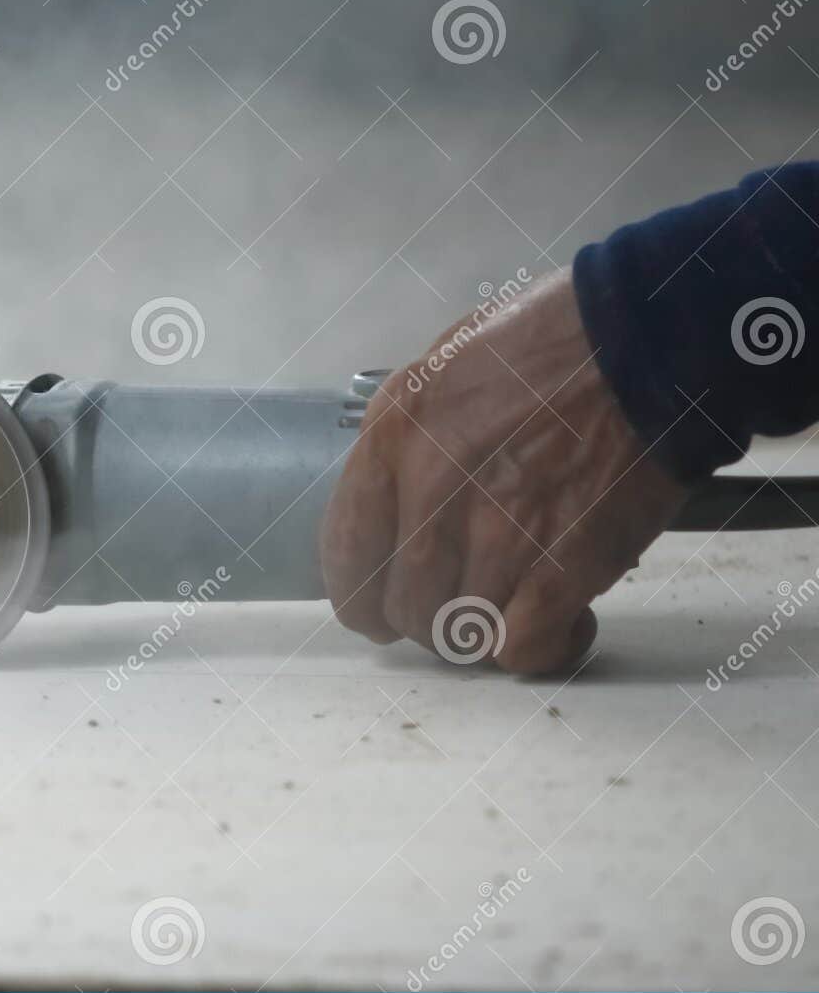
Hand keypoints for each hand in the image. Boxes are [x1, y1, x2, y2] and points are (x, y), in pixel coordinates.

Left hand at [319, 267, 688, 673]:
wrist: (645, 343)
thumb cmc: (545, 344)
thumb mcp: (438, 370)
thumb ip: (405, 443)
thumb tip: (393, 505)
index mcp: (393, 440)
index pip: (345, 558)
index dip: (362, 596)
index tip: (382, 605)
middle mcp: (431, 493)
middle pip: (402, 608)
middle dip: (428, 617)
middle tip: (464, 600)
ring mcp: (496, 535)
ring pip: (457, 634)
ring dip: (483, 631)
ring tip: (515, 603)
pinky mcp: (562, 567)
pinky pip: (521, 649)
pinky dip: (538, 648)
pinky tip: (560, 623)